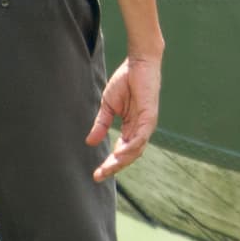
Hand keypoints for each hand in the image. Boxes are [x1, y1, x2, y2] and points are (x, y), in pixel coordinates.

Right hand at [86, 55, 161, 181]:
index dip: (109, 163)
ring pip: (135, 150)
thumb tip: (90, 143)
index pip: (121, 152)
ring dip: (121, 160)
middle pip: (129, 156)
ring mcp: (146, 125)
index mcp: (131, 129)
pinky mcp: (149, 117)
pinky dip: (131, 147)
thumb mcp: (108, 106)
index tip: (96, 174)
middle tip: (98, 176)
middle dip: (113, 167)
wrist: (138, 63)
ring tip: (107, 168)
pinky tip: (120, 153)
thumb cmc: (125, 82)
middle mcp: (140, 130)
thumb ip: (101, 125)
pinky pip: (141, 137)